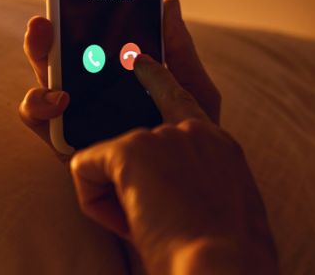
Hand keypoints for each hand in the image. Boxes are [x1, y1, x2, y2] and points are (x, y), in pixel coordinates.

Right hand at [18, 0, 220, 160]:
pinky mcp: (67, 139)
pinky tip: (60, 94)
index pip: (101, 26)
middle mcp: (97, 82)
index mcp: (126, 66)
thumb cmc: (194, 139)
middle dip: (53, 6)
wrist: (188, 191)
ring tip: (44, 29)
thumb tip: (170, 1)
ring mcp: (80, 108)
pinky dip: (41, 102)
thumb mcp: (194, 91)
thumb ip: (180, 51)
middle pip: (67, 40)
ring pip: (46, 71)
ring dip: (39, 48)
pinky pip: (40, 117)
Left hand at [70, 54, 277, 274]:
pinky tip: (131, 224)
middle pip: (136, 137)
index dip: (158, 79)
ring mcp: (163, 135)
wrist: (225, 267)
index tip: (141, 61)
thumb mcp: (226, 210)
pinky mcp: (133, 148)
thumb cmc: (228, 258)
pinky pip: (86, 168)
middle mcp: (194, 130)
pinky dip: (98, 205)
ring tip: (152, 231)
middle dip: (126, 173)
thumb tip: (177, 195)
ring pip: (111, 162)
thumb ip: (203, 185)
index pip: (183, 98)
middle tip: (142, 194)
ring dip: (120, 201)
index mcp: (219, 145)